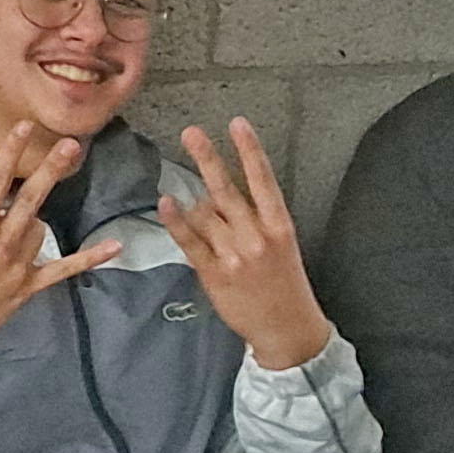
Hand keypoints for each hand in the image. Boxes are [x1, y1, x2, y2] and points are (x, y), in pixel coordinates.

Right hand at [0, 122, 116, 371]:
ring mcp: (18, 267)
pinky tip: (115, 245)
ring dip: (31, 223)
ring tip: (7, 236)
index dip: (10, 152)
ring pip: (40, 229)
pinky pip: (64, 268)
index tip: (24, 127)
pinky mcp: (28, 287)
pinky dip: (90, 257)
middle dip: (50, 170)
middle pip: (30, 200)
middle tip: (70, 145)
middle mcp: (1, 245)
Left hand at [150, 119, 335, 371]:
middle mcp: (257, 236)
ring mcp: (234, 255)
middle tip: (191, 132)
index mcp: (279, 225)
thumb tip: (214, 194)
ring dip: (192, 197)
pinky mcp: (214, 273)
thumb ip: (253, 218)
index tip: (238, 124)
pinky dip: (177, 222)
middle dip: (209, 158)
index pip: (263, 180)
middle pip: (228, 190)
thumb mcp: (280, 244)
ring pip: (206, 214)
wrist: (287, 328)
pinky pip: (191, 242)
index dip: (250, 150)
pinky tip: (166, 203)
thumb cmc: (283, 281)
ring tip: (179, 175)